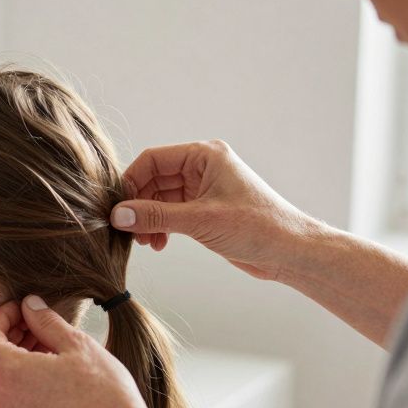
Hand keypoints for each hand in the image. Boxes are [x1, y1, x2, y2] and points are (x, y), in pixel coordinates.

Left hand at [0, 297, 159, 407]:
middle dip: (7, 333)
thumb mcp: (77, 344)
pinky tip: (53, 370)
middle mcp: (2, 398)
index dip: (1, 315)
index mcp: (9, 373)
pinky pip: (12, 396)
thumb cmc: (103, 393)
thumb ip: (46, 320)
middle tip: (36, 322)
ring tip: (49, 344)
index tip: (24, 308)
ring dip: (15, 355)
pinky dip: (23, 377)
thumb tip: (29, 304)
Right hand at [113, 140, 319, 280]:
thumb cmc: (257, 227)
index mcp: (205, 156)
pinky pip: (172, 213)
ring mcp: (204, 189)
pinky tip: (160, 243)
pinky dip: (161, 227)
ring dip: (149, 219)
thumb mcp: (200, 220)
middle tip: (129, 231)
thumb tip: (119, 216)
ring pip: (161, 198)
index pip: (154, 160)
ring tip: (146, 242)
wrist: (290, 252)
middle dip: (140, 205)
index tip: (117, 208)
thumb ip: (156, 216)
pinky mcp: (206, 211)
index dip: (132, 182)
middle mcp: (203, 168)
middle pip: (154, 179)